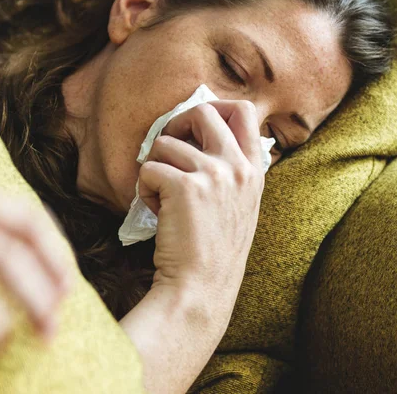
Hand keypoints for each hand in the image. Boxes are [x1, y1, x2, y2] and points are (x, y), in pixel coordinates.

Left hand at [138, 100, 264, 308]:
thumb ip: (231, 168)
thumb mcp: (240, 203)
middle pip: (203, 110)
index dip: (213, 108)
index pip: (243, 111)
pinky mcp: (185, 187)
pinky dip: (144, 188)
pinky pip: (148, 168)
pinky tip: (156, 211)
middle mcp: (238, 166)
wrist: (201, 288)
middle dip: (176, 124)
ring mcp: (214, 174)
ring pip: (165, 142)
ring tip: (162, 197)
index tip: (195, 129)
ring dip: (155, 167)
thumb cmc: (214, 249)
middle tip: (167, 151)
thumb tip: (199, 134)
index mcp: (253, 170)